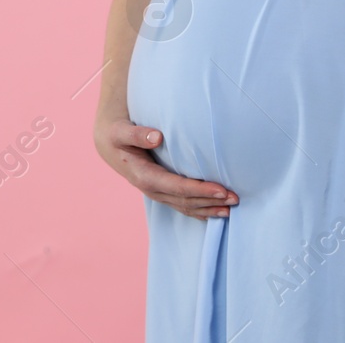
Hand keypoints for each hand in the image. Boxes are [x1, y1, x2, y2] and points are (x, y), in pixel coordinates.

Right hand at [93, 113, 237, 219]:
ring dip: (208, 208)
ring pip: (185, 206)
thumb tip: (157, 137)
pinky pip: (182, 205)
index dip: (199, 190)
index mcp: (143, 175)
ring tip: (231, 209)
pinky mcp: (161, 191)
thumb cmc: (116, 134)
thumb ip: (137, 134)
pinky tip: (215, 212)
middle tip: (235, 198)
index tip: (221, 189)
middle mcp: (151, 188)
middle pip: (184, 201)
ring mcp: (156, 192)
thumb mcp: (121, 131)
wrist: (109, 144)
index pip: (176, 187)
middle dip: (210, 201)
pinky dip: (199, 210)